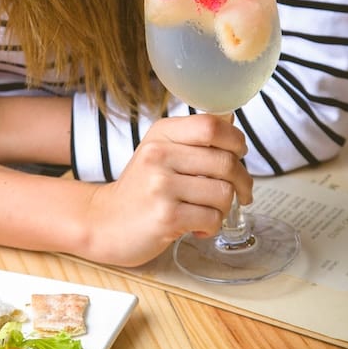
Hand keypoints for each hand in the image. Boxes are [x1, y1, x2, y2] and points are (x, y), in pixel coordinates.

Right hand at [84, 114, 251, 266]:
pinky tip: (197, 227)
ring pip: (223, 193)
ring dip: (224, 208)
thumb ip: (192, 139)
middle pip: (225, 161)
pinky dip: (212, 226)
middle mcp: (159, 155)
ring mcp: (161, 186)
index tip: (239, 154)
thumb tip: (230, 121)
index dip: (236, 140)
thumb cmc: (140, 188)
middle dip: (242, 181)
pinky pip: (212, 218)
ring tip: (209, 211)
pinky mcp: (166, 217)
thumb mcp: (160, 151)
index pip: (211, 126)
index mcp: (161, 134)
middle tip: (240, 192)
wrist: (106, 222)